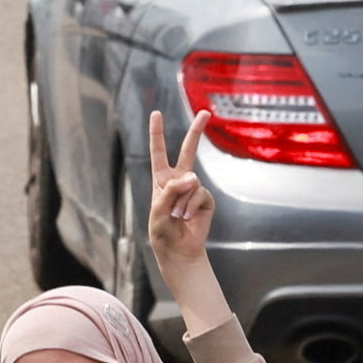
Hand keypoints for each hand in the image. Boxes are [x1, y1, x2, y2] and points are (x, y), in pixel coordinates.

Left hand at [147, 110, 210, 269]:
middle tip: (205, 113)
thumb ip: (171, 191)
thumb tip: (193, 177)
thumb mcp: (158, 209)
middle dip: (197, 131)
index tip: (156, 113)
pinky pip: (200, 195)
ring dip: (182, 201)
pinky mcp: (206, 199)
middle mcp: (179, 180)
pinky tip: (188, 218)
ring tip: (176, 216)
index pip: (159, 151)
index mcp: (161, 178)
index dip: (157, 133)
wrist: (178, 250)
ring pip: (191, 183)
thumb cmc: (162, 230)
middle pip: (189, 151)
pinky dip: (192, 206)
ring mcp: (194, 189)